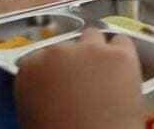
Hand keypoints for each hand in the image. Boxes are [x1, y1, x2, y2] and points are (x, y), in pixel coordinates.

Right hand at [15, 28, 143, 128]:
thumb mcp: (34, 116)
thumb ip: (37, 93)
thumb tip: (49, 92)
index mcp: (30, 69)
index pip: (38, 56)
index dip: (51, 69)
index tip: (59, 81)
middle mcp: (58, 51)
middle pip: (66, 45)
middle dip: (73, 60)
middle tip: (83, 83)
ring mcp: (90, 49)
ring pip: (93, 36)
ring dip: (96, 50)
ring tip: (104, 73)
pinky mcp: (119, 54)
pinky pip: (122, 42)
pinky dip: (122, 53)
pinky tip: (123, 70)